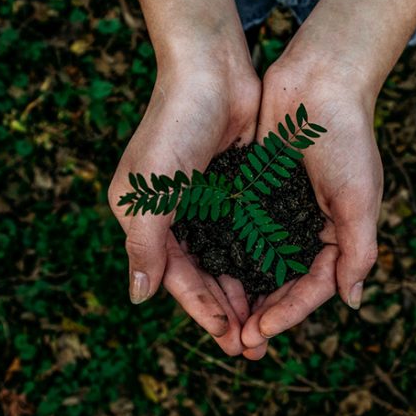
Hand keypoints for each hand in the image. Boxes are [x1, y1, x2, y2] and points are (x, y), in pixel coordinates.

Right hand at [108, 56, 261, 355]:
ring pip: (227, 259)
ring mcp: (206, 202)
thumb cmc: (174, 126)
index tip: (228, 338)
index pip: (176, 276)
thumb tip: (138, 297)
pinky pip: (246, 233)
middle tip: (253, 345)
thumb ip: (144, 245)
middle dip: (226, 310)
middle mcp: (174, 214)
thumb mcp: (150, 190)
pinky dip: (258, 258)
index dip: (201, 309)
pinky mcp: (234, 187)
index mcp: (146, 218)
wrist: (211, 70)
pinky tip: (277, 279)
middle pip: (203, 274)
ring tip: (267, 322)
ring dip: (245, 290)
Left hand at [241, 57, 382, 355]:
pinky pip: (240, 230)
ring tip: (221, 319)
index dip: (288, 313)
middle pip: (283, 282)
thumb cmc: (347, 138)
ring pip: (258, 262)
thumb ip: (358, 250)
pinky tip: (208, 272)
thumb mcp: (360, 198)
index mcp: (337, 234)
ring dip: (242, 291)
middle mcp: (307, 227)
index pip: (313, 286)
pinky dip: (228, 252)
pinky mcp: (256, 190)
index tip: (260, 332)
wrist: (319, 81)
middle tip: (237, 341)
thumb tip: (352, 301)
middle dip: (262, 312)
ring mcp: (280, 210)